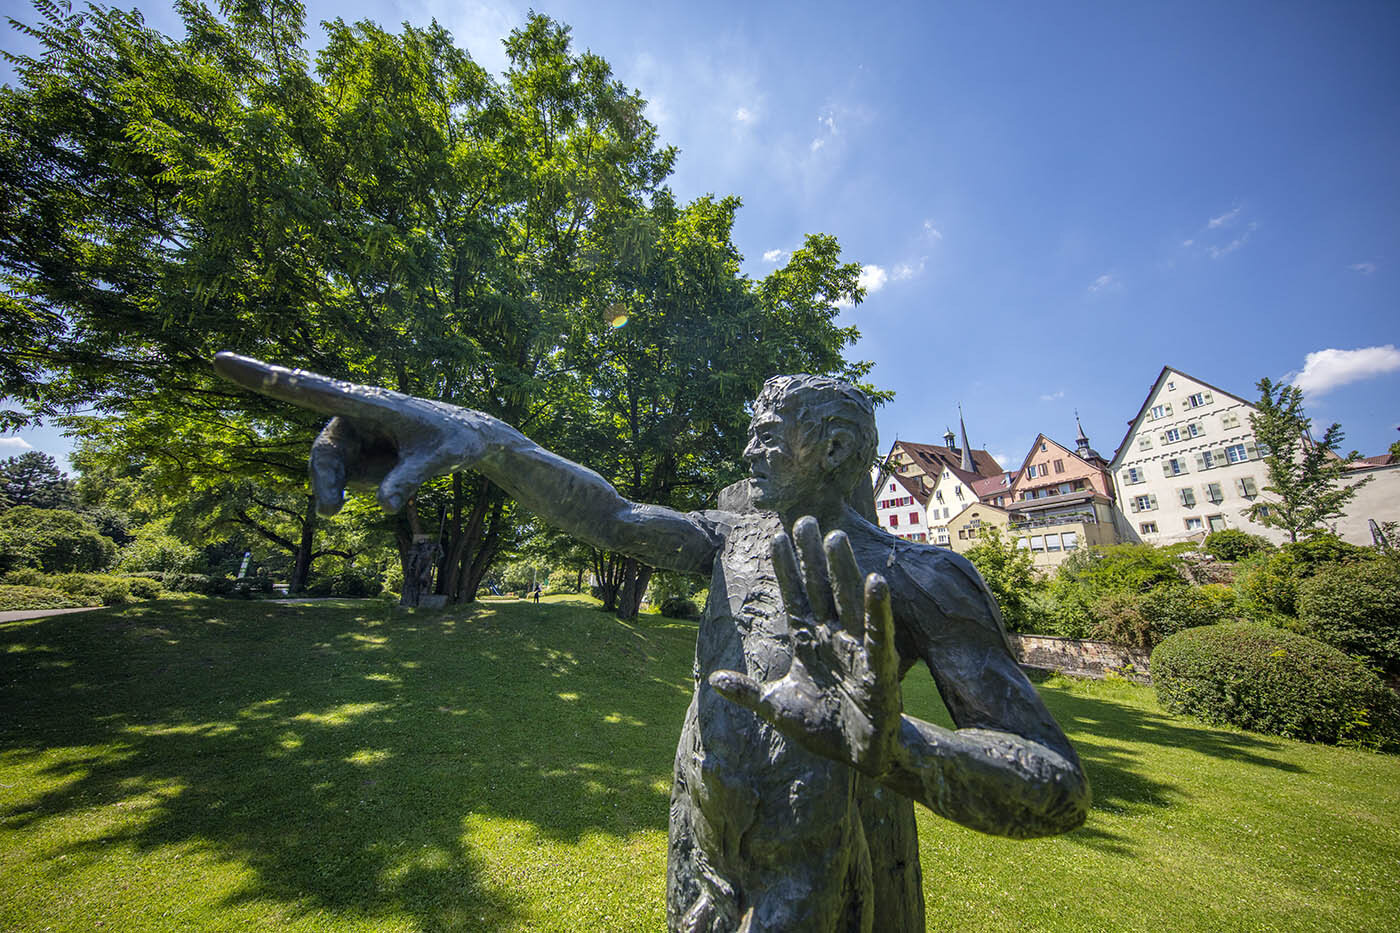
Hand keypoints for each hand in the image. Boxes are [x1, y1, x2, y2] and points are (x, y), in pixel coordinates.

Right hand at [213, 352, 489, 515]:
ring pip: (330, 469)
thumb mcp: (440, 460)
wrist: (470, 439)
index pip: (307, 389)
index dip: (264, 378)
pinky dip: (365, 487)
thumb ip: (410, 480)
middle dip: (325, 482)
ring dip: (343, 490)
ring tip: (391, 495)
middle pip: (322, 451)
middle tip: (330, 513)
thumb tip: (382, 505)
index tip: (220, 361)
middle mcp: (352, 412)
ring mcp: (352, 433)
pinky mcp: (356, 452)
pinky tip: (398, 479)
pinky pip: (347, 478)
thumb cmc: (455, 440)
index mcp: (366, 400)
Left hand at [708, 516, 900, 778]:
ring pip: (846, 602)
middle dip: (811, 556)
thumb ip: (747, 692)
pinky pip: (879, 634)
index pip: (794, 598)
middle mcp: (832, 639)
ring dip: (841, 570)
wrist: (861, 760)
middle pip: (819, 590)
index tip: (775, 536)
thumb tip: (712, 679)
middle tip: (804, 519)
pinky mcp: (879, 668)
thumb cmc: (824, 729)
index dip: (785, 569)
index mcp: (809, 643)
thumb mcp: (776, 708)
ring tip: (835, 537)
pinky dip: (877, 609)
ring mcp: (856, 651)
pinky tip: (876, 581)